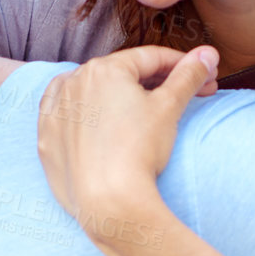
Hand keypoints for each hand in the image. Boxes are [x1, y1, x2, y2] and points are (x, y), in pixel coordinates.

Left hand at [37, 46, 217, 230]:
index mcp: (105, 69)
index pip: (151, 58)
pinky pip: (68, 117)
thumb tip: (208, 54)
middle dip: (156, 82)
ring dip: (118, 95)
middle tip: (185, 96)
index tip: (203, 77)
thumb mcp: (170, 107)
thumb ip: (188, 76)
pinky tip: (100, 122)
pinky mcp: (46, 139)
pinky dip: (86, 115)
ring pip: (92, 92)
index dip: (183, 66)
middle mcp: (74, 82)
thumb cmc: (138, 151)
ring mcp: (56, 111)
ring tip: (143, 108)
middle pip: (122, 74)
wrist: (107, 201)